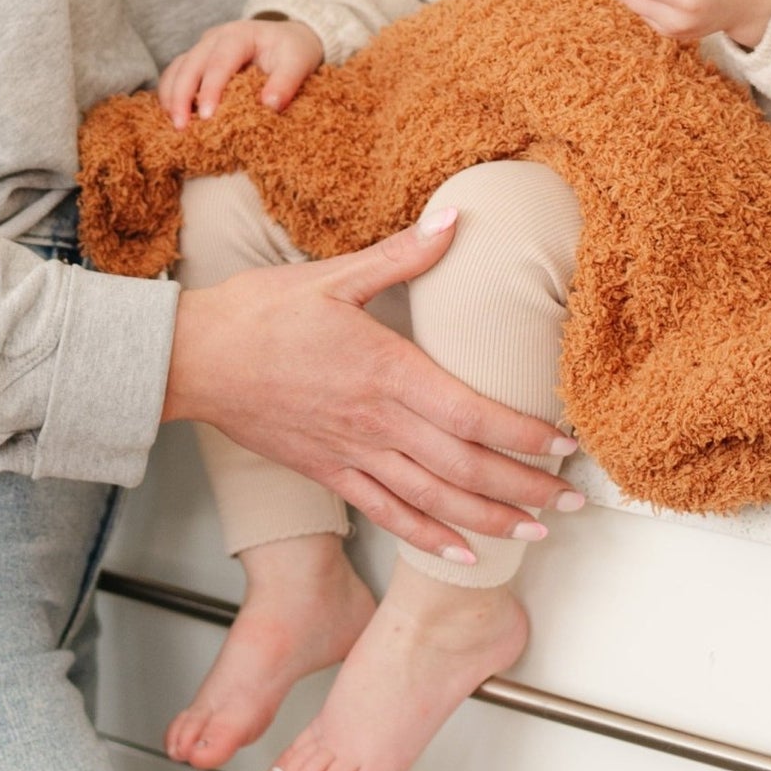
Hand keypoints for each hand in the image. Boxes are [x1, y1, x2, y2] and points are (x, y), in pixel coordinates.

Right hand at [157, 18, 325, 127]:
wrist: (288, 38)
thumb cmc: (292, 50)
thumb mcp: (298, 61)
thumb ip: (286, 82)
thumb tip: (269, 105)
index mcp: (239, 34)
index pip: (220, 61)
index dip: (211, 89)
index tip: (207, 117)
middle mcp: (215, 38)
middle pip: (190, 64)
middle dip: (182, 96)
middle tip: (181, 127)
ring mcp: (202, 48)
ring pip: (177, 68)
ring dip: (171, 96)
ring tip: (174, 126)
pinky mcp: (197, 61)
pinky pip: (175, 74)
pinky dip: (169, 94)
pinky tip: (172, 117)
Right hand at [163, 205, 584, 560]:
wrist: (195, 359)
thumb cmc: (261, 313)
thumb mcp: (334, 275)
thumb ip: (401, 255)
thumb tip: (454, 219)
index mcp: (385, 369)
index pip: (471, 412)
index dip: (523, 434)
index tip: (564, 446)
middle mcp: (376, 422)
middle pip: (465, 466)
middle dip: (526, 487)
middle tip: (574, 503)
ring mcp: (351, 454)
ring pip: (434, 499)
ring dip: (489, 518)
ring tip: (536, 532)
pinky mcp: (328, 473)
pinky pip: (386, 514)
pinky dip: (427, 536)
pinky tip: (460, 550)